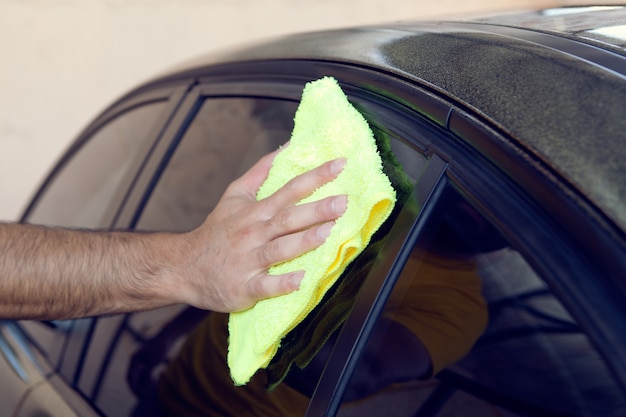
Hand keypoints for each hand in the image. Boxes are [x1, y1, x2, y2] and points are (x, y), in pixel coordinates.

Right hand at [163, 148, 346, 311]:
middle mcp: (254, 233)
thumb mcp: (235, 195)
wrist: (185, 266)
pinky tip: (301, 279)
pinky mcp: (245, 287)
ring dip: (304, 241)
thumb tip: (287, 146)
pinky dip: (282, 283)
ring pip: (279, 249)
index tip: (340, 165)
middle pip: (288, 218)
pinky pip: (266, 285)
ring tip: (328, 233)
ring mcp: (249, 260)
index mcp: (256, 212)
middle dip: (316, 209)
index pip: (290, 189)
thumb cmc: (217, 231)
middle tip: (343, 202)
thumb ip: (261, 171)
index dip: (315, 176)